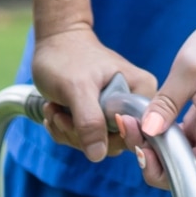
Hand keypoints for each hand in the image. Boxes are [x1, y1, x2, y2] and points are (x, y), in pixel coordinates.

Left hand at [29, 24, 152, 163]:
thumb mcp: (77, 88)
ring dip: (68, 131)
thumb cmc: (67, 57)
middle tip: (62, 115)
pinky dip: (64, 129)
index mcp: (141, 91)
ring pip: (97, 144)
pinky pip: (84, 139)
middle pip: (116, 142)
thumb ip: (90, 121)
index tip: (83, 123)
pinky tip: (55, 111)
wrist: (54, 42)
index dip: (112, 137)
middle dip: (81, 134)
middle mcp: (134, 103)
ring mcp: (115, 112)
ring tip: (54, 108)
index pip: (139, 133)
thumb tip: (98, 154)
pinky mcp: (98, 118)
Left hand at [118, 0, 195, 196]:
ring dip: (155, 154)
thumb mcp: (188, 64)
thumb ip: (168, 99)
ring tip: (131, 127)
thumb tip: (149, 132)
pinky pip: (180, 142)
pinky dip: (159, 139)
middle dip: (161, 170)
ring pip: (183, 158)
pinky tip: (141, 123)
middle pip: (194, 170)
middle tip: (134, 146)